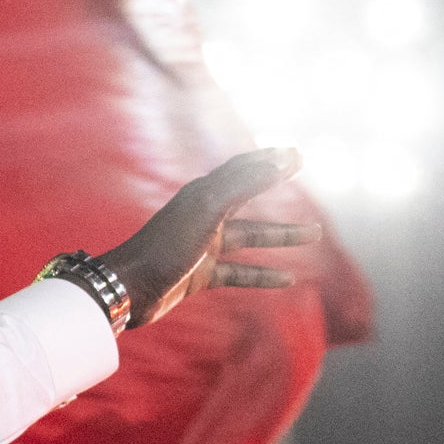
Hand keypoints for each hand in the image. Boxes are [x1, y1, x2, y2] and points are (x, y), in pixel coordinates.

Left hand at [90, 148, 315, 328]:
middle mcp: (203, 215)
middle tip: (302, 176)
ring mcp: (201, 246)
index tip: (297, 155)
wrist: (128, 289)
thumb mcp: (207, 209)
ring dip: (281, 235)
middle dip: (275, 185)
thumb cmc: (165, 247)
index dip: (269, 160)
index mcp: (202, 194)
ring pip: (250, 237)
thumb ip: (242, 184)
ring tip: (315, 233)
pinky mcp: (200, 274)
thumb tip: (279, 160)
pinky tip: (288, 280)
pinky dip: (263, 274)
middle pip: (247, 196)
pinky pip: (239, 272)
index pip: (242, 169)